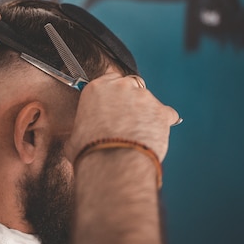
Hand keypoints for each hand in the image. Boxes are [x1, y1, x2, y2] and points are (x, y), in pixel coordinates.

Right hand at [65, 71, 179, 163]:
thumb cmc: (90, 152)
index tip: (116, 105)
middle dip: (132, 100)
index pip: (111, 80)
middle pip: (132, 85)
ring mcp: (143, 97)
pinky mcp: (161, 111)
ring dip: (147, 113)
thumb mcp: (76, 135)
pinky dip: (164, 123)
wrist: (112, 164)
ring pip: (149, 101)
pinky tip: (155, 136)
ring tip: (139, 135)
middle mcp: (121, 87)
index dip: (115, 94)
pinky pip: (168, 114)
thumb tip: (82, 135)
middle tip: (128, 120)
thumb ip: (84, 126)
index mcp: (97, 88)